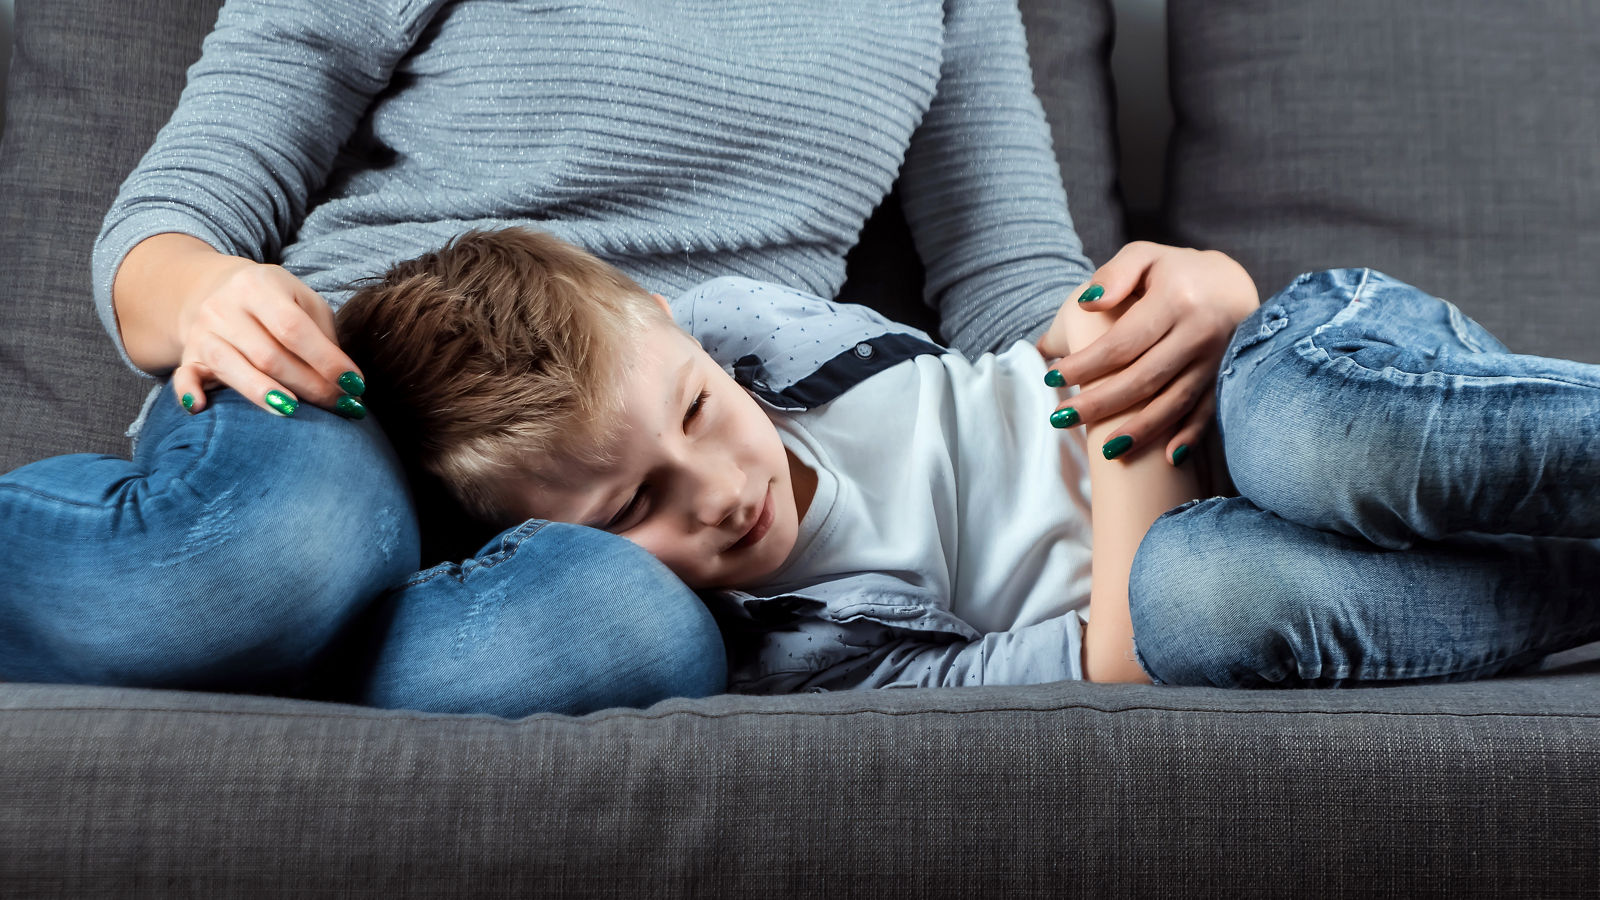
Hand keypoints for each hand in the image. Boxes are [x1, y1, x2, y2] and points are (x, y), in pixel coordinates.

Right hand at [171, 258, 365, 417]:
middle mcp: (224, 306)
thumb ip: (324, 335)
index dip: (326, 360)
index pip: (294, 328)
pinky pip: (183, 376)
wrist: (216, 290)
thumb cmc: (275, 302)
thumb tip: (345, 381)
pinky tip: (201, 408)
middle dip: (308, 385)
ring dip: (264, 394)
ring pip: (230, 367)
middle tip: (340, 406)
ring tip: (295, 412)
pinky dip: (189, 392)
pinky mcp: (188, 355)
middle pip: (268, 354)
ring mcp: (202, 331)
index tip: (355, 385)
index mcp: (259, 285)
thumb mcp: (303, 302)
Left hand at [1036, 242, 1257, 463]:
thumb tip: (1086, 304)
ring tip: (1105, 450)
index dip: (1087, 364)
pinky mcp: (1228, 377)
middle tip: (1060, 419)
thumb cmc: (1175, 271)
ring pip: (1175, 401)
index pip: (1123, 342)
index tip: (1053, 378)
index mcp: (1176, 299)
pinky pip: (1209, 411)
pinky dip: (1190, 436)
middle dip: (1100, 404)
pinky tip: (1167, 459)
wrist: (1233, 282)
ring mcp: (1217, 358)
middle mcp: (1200, 331)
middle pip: (1144, 378)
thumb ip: (1114, 275)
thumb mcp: (1144, 256)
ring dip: (1141, 430)